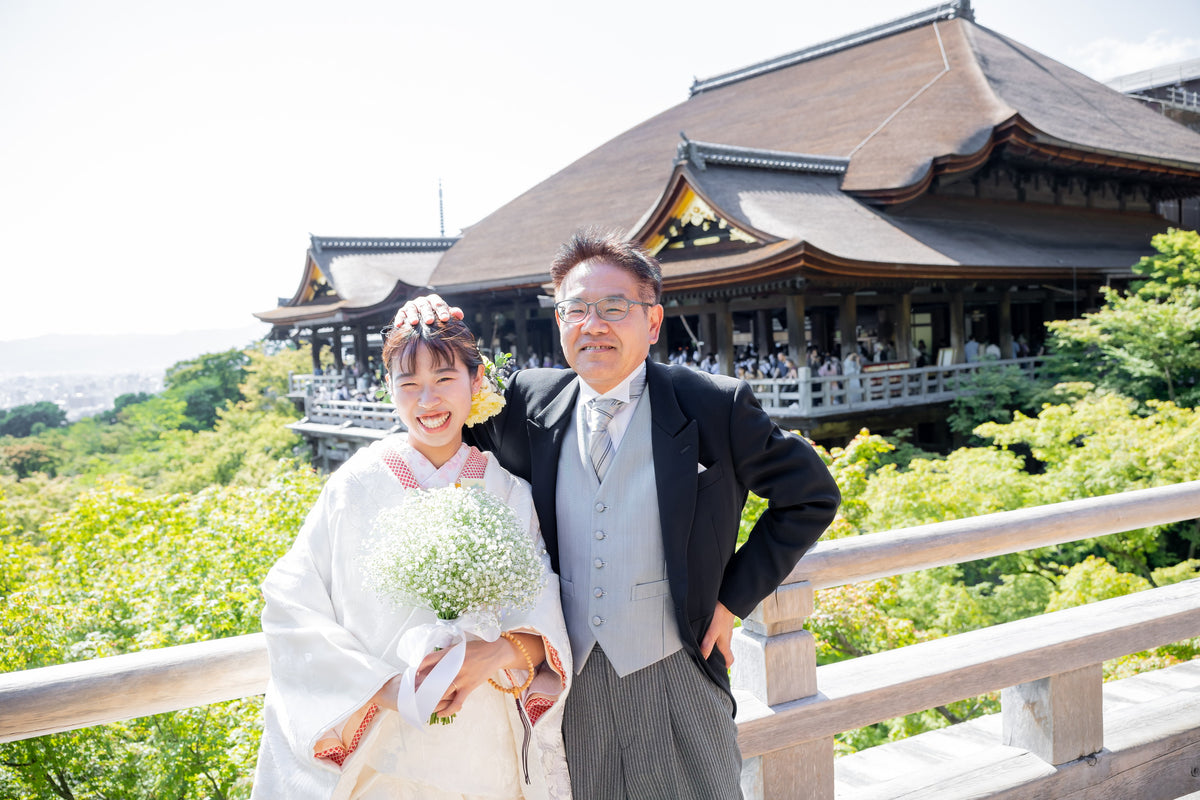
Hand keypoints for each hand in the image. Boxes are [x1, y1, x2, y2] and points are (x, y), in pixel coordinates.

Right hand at [393, 293, 462, 327]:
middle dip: (427, 313)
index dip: (442, 310)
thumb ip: (452, 314)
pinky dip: (400, 319)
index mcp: (433, 301)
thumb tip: (459, 315)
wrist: (423, 324)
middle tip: (430, 321)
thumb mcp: (445, 316)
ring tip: (415, 323)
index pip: (438, 303)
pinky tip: (399, 325)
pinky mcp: (402, 312)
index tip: (446, 319)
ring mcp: (411, 306)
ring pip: (412, 309)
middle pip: (425, 306)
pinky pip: (400, 314)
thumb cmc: (437, 319)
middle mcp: (422, 301)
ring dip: (413, 315)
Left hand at [417, 634, 543, 716]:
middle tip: (413, 694)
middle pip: (432, 679)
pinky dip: (447, 710)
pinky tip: (440, 713)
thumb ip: (446, 654)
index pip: (428, 659)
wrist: (496, 651)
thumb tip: (429, 664)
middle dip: (421, 687)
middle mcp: (454, 665)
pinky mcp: (469, 687)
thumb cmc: (476, 648)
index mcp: (450, 653)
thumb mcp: (459, 647)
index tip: (413, 674)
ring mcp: (462, 677)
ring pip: (442, 693)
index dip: (418, 667)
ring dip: (430, 700)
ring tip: (421, 705)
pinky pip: (456, 703)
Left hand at [700, 601, 736, 666]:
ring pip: (722, 643)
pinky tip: (707, 634)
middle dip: (718, 657)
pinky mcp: (724, 625)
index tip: (719, 669)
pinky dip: (715, 637)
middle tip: (708, 659)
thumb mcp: (712, 632)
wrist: (727, 601)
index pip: (729, 660)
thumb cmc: (720, 617)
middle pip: (725, 652)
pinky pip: (720, 635)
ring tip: (704, 647)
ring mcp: (726, 632)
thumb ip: (707, 645)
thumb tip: (703, 658)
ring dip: (715, 646)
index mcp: (725, 645)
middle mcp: (727, 640)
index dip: (725, 666)